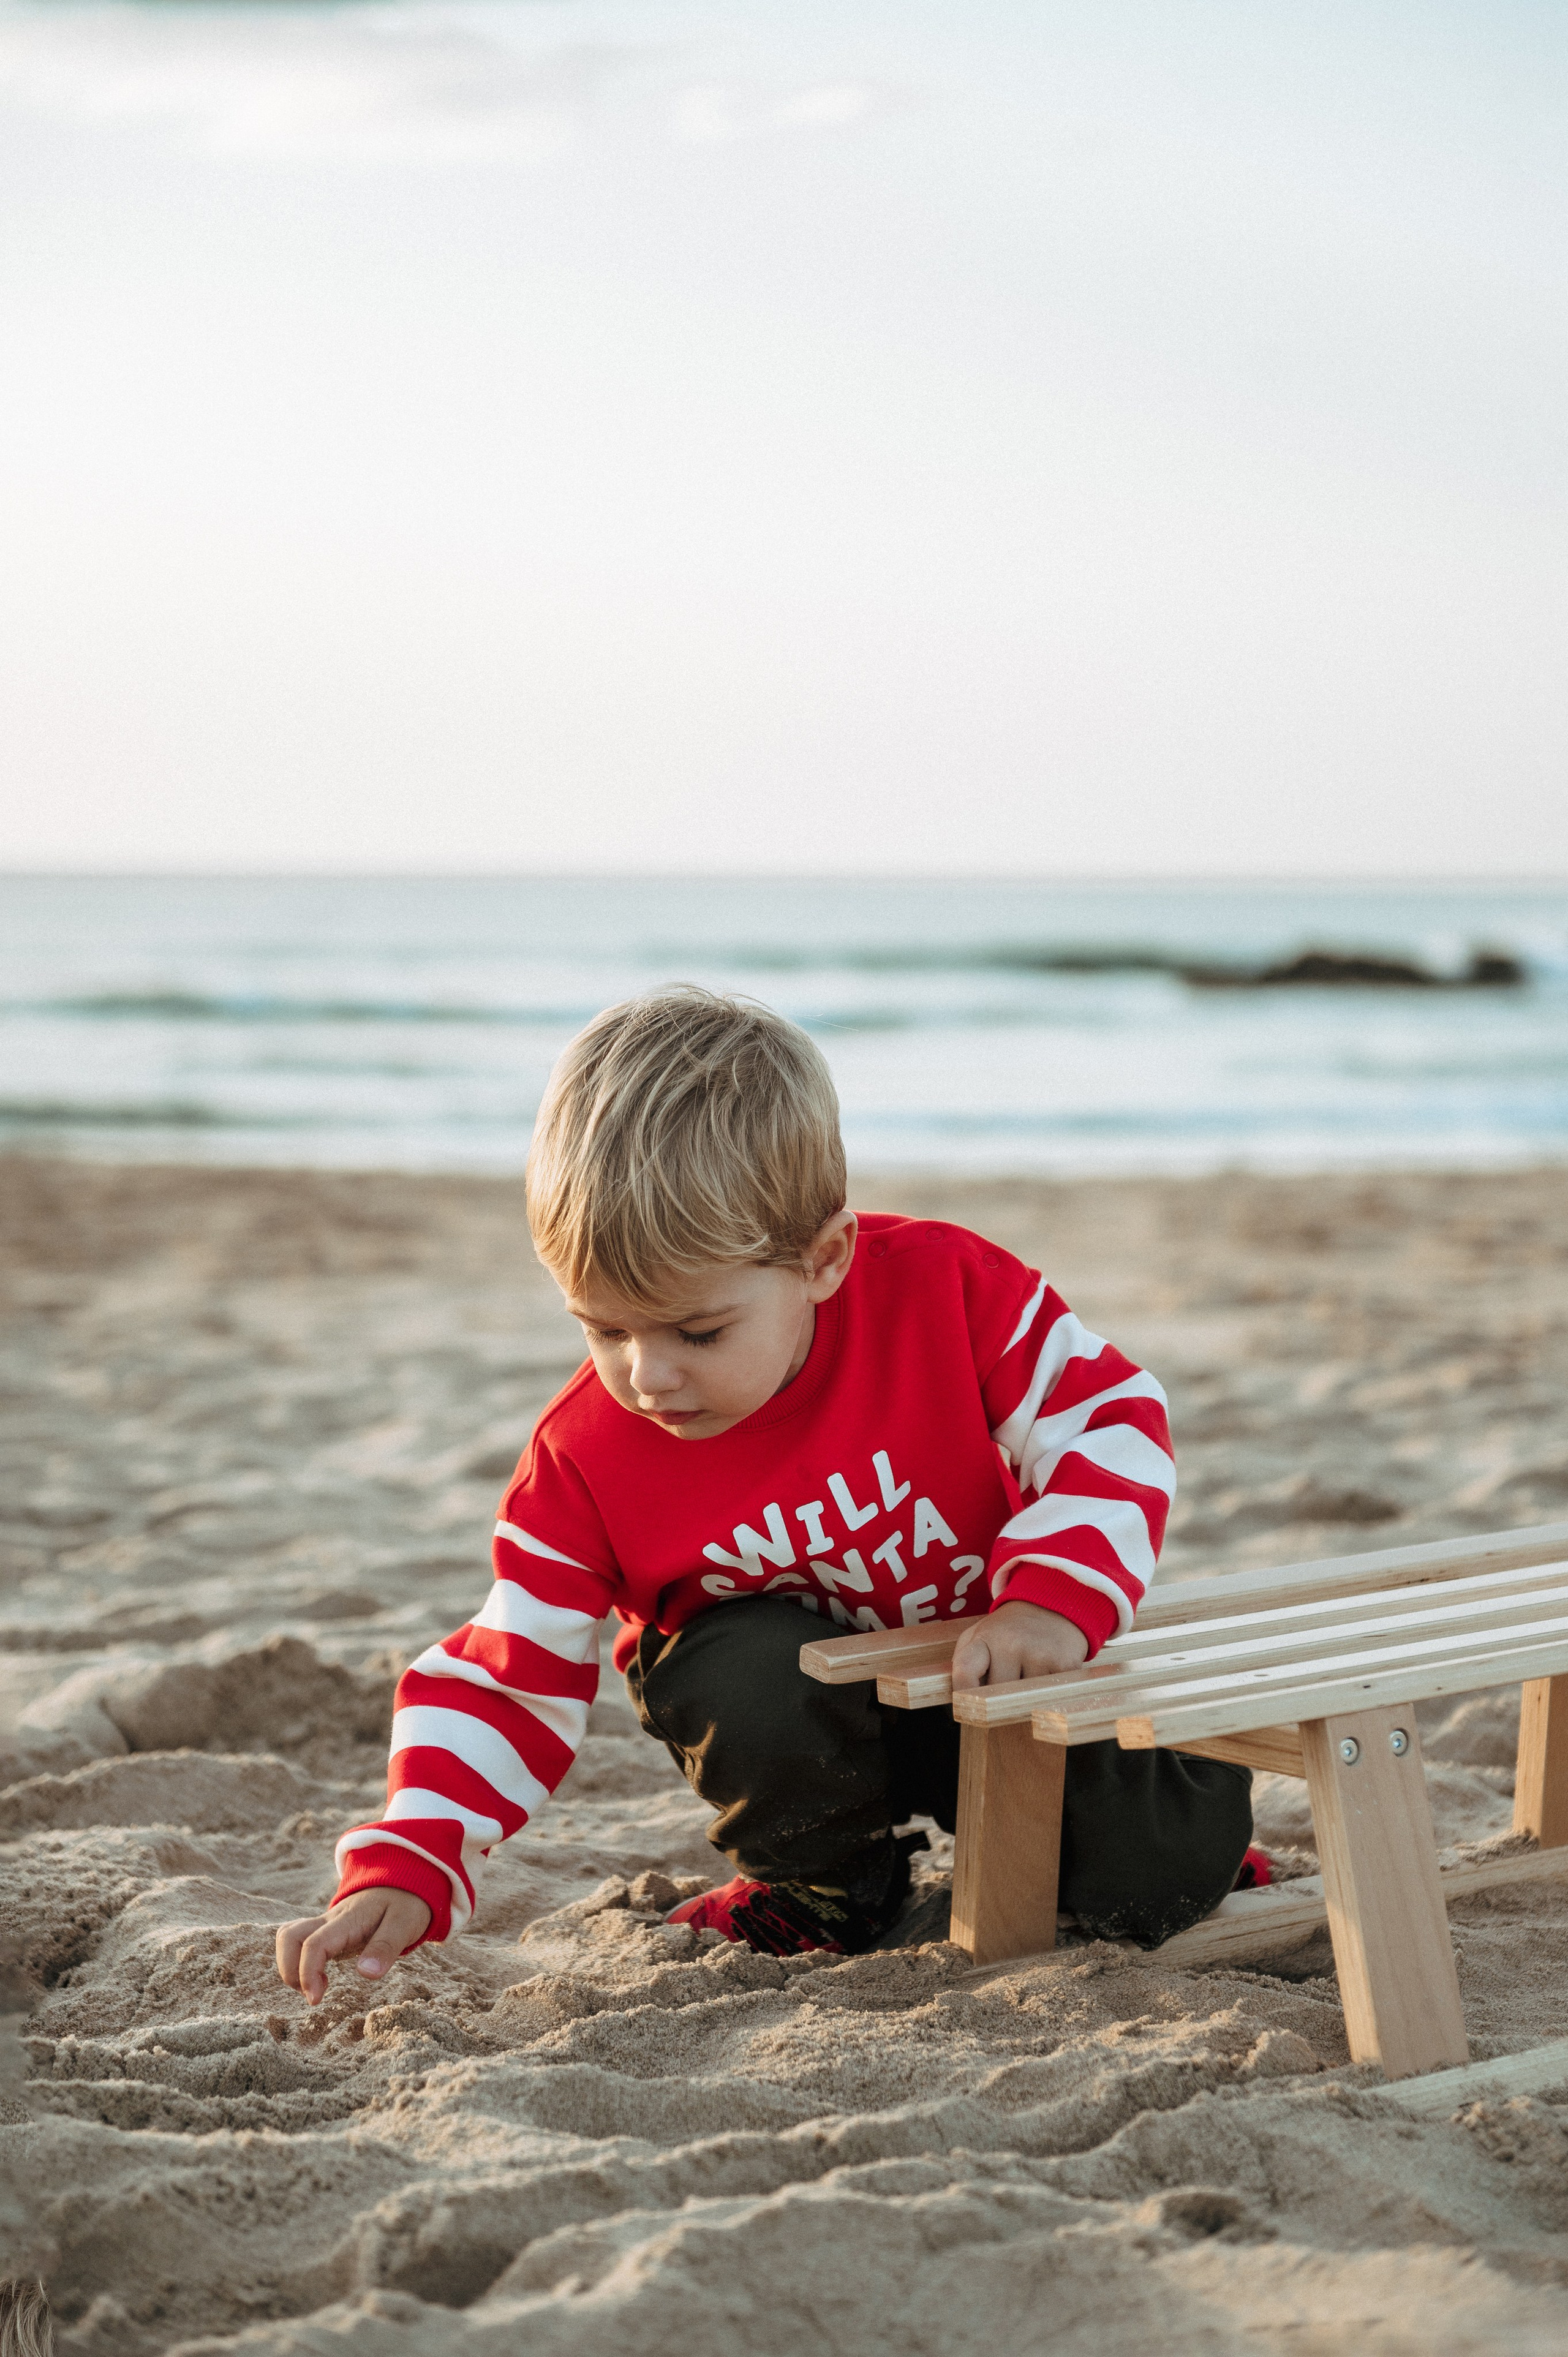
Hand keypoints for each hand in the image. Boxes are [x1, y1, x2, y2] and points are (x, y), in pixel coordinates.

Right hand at [275, 1887, 432, 2005]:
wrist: (402, 1883)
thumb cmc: (405, 1904)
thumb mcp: (405, 1924)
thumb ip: (386, 1947)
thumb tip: (365, 1974)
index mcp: (349, 1919)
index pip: (314, 1943)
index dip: (307, 1973)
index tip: (315, 2000)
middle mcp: (330, 1919)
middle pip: (289, 1937)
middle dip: (290, 1970)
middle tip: (314, 1995)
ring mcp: (325, 1923)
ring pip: (289, 1937)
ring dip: (290, 1966)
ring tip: (315, 1987)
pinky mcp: (325, 1930)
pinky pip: (298, 1941)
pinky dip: (297, 1961)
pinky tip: (319, 1977)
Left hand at [951, 1600, 1088, 1690]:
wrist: (1053, 1608)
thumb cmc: (1009, 1630)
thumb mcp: (979, 1634)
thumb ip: (963, 1663)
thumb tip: (960, 1701)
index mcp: (985, 1637)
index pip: (964, 1673)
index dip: (963, 1695)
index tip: (968, 1705)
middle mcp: (1012, 1644)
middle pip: (996, 1697)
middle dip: (997, 1698)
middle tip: (1005, 1684)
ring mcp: (1041, 1655)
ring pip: (1023, 1702)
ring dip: (1024, 1699)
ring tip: (1028, 1676)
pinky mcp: (1066, 1666)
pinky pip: (1050, 1698)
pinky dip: (1047, 1694)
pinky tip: (1046, 1675)